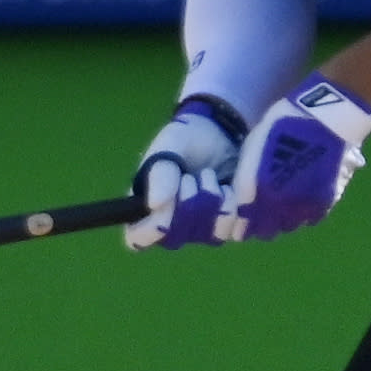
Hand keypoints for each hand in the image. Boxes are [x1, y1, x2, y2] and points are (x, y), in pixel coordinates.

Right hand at [126, 95, 245, 249]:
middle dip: (186, 203)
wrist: (221, 132)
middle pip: (176, 238)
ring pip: (207, 236)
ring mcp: (201, 229)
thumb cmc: (187, 139)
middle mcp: (171, 225)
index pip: (138, 238)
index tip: (163, 206)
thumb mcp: (170, 146)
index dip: (150, 230)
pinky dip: (231, 205)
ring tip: (209, 176)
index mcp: (145, 207)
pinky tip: (227, 187)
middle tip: (190, 176)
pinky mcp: (227, 224)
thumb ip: (160, 172)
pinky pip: (232, 231)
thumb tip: (155, 205)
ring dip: (211, 201)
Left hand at [227, 77, 370, 239]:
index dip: (239, 226)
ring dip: (281, 221)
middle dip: (259, 225)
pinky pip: (310, 219)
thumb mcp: (253, 148)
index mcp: (262, 192)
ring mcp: (307, 206)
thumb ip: (245, 179)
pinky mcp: (327, 202)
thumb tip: (242, 198)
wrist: (327, 118)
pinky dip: (302, 215)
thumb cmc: (284, 125)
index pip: (245, 224)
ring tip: (280, 205)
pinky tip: (301, 201)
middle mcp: (283, 206)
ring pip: (288, 227)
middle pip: (267, 231)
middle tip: (257, 213)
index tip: (238, 223)